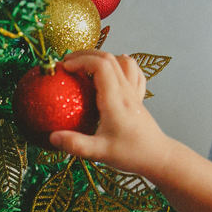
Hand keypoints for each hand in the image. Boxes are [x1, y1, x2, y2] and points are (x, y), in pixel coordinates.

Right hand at [48, 50, 174, 177]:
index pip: (101, 66)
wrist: (158, 157)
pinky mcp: (138, 97)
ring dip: (102, 57)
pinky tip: (112, 72)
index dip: (81, 61)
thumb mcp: (100, 153)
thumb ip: (76, 144)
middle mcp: (126, 91)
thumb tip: (52, 137)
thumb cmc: (131, 154)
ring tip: (86, 65)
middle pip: (108, 58)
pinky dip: (120, 65)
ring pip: (122, 61)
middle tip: (67, 63)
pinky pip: (132, 71)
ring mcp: (134, 92)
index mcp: (115, 100)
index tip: (65, 68)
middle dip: (85, 55)